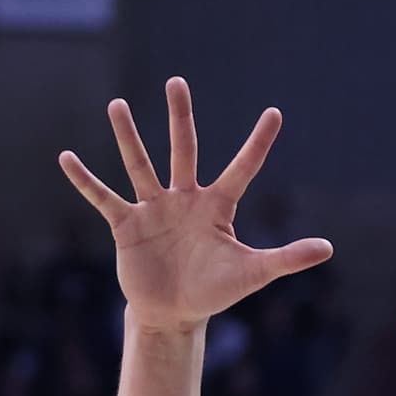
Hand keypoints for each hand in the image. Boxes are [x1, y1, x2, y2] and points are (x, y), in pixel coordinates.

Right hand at [58, 83, 332, 331]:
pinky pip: (103, 198)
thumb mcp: (252, 274)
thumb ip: (286, 258)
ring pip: (140, 165)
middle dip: (179, 117)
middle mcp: (184, 198)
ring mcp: (153, 208)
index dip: (258, 143)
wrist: (173, 313)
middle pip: (182, 149)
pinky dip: (85, 180)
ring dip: (128, 137)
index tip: (275, 113)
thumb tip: (328, 249)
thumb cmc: (213, 291)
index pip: (243, 168)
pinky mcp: (126, 224)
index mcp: (216, 206)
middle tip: (176, 82)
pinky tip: (67, 158)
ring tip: (117, 105)